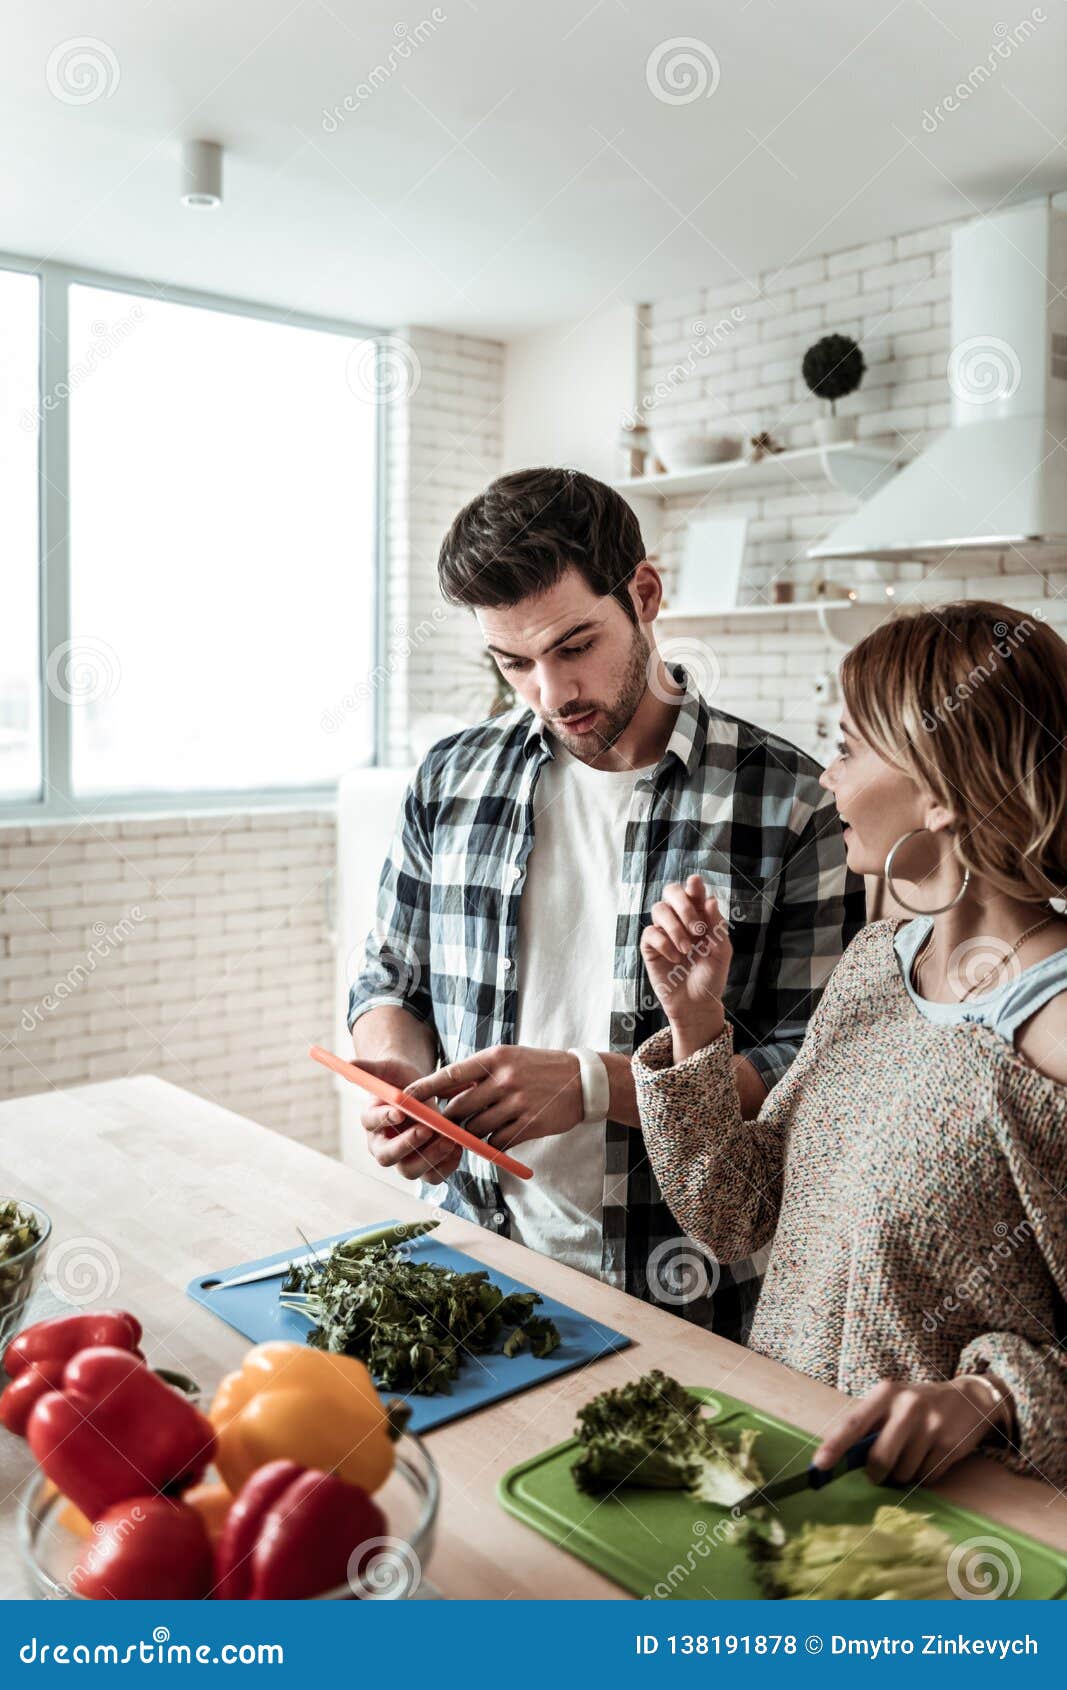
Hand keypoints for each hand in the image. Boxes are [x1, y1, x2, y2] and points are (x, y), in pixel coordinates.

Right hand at [356, 1057, 462, 1184]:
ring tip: (450, 1139)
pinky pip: (433, 1175)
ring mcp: (403, 1158)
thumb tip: (349, 1063)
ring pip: (410, 1170)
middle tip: (427, 1129)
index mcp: (371, 1120)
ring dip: (430, 1158)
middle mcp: (383, 1144)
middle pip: (387, 1156)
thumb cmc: (401, 1080)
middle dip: (407, 1145)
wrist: (420, 1092)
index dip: (384, 1118)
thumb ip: (371, 1067)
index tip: (400, 1112)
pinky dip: (447, 1165)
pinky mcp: (424, 1166)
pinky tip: (458, 1146)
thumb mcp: (389, 1069)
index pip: (371, 1122)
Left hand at [406, 1045, 584, 1150]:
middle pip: (459, 1108)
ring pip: (475, 1128)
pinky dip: (491, 1144)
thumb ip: (478, 1072)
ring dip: (471, 1134)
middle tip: (440, 1127)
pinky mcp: (528, 1125)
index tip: (405, 1098)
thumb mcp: (509, 1058)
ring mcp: (516, 1103)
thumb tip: (443, 1089)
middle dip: (447, 1120)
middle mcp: (504, 1079)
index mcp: (495, 1058)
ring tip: (477, 1130)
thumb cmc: (539, 1068)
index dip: (425, 1088)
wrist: (583, 1081)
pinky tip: (497, 1137)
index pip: (450, 1075)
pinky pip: (496, 1142)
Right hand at [640, 875, 730, 1059]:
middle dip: (683, 905)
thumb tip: (710, 899)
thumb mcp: (722, 953)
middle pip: (671, 892)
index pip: (694, 892)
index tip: (695, 883)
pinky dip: (664, 944)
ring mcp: (664, 932)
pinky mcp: (650, 947)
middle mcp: (680, 920)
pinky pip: (650, 933)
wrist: (697, 1004)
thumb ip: (717, 926)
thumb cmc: (712, 977)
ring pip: (659, 909)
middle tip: (697, 928)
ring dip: (675, 928)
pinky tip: (675, 959)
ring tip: (687, 950)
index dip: (693, 885)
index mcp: (700, 916)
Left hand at [811, 1376, 1013, 1486]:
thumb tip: (841, 1459)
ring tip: (912, 1455)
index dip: (835, 1446)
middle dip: (876, 1474)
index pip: (854, 1423)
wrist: (970, 1399)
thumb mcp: (893, 1403)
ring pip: (903, 1474)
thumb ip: (870, 1426)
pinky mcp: (950, 1445)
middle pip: (879, 1459)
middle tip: (878, 1473)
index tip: (819, 1466)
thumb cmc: (919, 1405)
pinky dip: (922, 1476)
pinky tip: (930, 1457)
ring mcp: (931, 1425)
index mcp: (886, 1393)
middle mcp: (908, 1406)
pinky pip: (925, 1478)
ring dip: (903, 1475)